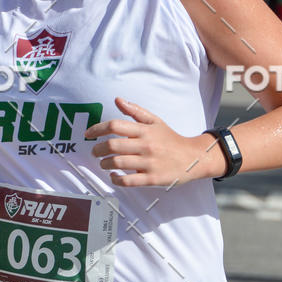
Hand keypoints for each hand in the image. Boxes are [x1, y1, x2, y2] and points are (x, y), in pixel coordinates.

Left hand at [84, 97, 218, 186]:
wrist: (193, 157)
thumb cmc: (170, 139)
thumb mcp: (155, 121)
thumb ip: (135, 111)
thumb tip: (117, 100)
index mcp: (145, 130)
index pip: (115, 125)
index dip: (97, 129)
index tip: (88, 134)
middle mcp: (146, 145)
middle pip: (113, 145)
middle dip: (98, 149)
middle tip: (94, 152)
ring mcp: (149, 163)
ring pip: (117, 163)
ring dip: (105, 164)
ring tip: (103, 164)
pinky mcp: (152, 178)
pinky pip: (128, 181)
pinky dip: (116, 180)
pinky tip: (113, 176)